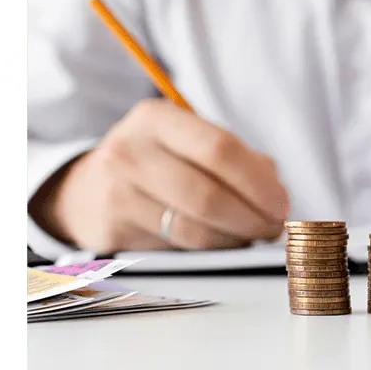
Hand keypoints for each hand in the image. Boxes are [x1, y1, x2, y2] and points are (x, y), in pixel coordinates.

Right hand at [32, 99, 290, 250]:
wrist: (88, 189)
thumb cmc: (160, 161)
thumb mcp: (191, 141)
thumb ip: (239, 158)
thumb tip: (275, 191)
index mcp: (156, 119)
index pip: (220, 149)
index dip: (258, 182)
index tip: (282, 203)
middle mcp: (130, 152)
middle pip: (208, 195)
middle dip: (252, 218)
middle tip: (274, 228)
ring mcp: (118, 193)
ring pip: (194, 229)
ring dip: (236, 239)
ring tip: (254, 236)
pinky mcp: (115, 231)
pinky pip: (178, 248)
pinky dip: (211, 250)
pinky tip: (224, 243)